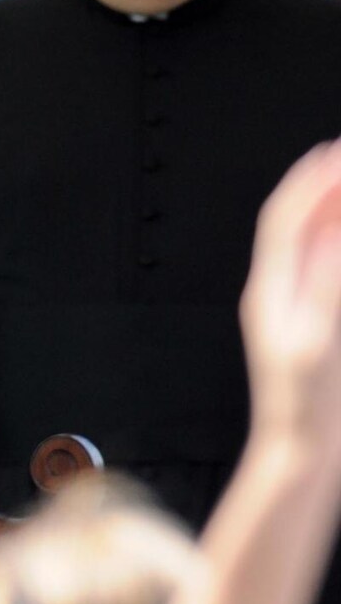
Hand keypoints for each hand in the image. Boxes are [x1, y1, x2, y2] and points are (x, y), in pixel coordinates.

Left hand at [242, 141, 340, 450]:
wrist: (300, 451)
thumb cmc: (304, 406)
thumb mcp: (317, 342)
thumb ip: (325, 287)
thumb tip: (330, 237)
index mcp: (270, 291)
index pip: (285, 221)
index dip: (309, 182)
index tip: (333, 152)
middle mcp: (276, 294)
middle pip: (297, 225)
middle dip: (321, 188)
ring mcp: (293, 309)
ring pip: (311, 246)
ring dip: (331, 213)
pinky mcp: (312, 327)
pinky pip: (323, 272)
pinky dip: (337, 246)